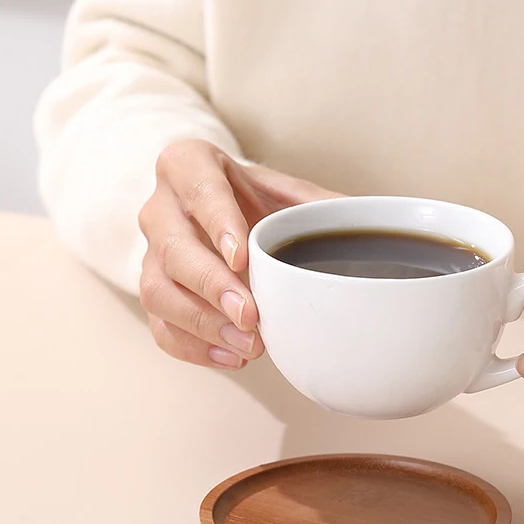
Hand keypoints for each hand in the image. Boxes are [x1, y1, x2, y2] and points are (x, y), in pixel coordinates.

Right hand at [138, 139, 339, 367]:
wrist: (223, 218)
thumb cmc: (258, 203)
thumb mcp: (288, 193)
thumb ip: (324, 208)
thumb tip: (373, 226)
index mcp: (189, 165)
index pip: (198, 189)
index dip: (218, 223)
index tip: (243, 258)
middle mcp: (161, 208)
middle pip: (174, 250)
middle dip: (212, 287)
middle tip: (251, 316)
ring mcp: (150, 254)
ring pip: (158, 292)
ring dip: (203, 325)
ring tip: (249, 346)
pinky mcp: (154, 292)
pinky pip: (161, 327)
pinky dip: (195, 348)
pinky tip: (232, 357)